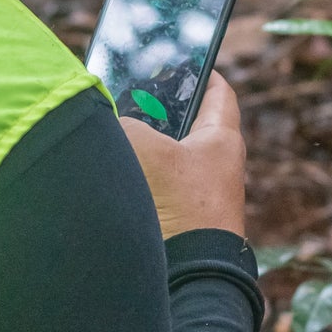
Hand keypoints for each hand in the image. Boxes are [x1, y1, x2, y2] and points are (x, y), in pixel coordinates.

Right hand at [119, 71, 246, 238]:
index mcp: (221, 138)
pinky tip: (115, 174)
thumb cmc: (182, 206)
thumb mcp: (146, 150)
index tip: (180, 58)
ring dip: (142, 146)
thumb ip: (125, 126)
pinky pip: (155, 184)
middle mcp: (214, 163)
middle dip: (158, 108)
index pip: (217, 91)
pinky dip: (138, 175)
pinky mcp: (179, 216)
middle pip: (185, 122)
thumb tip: (110, 126)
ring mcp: (197, 191)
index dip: (200, 70)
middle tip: (130, 94)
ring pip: (166, 155)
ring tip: (114, 133)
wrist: (191, 274)